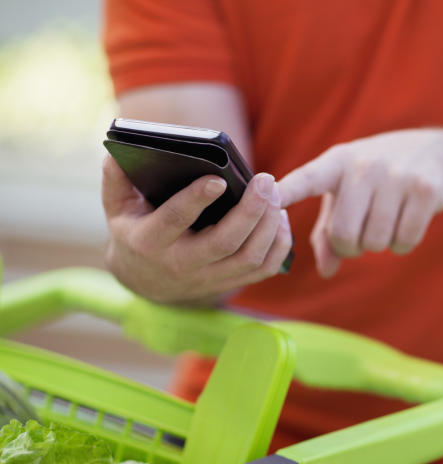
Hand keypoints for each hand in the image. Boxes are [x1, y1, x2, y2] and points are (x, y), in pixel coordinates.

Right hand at [101, 156, 292, 304]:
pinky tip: (281, 219)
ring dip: (270, 226)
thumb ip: (116, 179)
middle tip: (266, 181)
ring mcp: (208, 278)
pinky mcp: (228, 283)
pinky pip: (263, 270)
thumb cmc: (134, 231)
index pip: (175, 219)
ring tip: (276, 195)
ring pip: (250, 258)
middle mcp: (181, 264)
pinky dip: (279, 245)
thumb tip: (115, 153)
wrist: (144, 280)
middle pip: (225, 242)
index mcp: (149, 241)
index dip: (196, 199)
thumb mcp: (116, 207)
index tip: (218, 179)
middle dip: (251, 210)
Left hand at [278, 129, 442, 276]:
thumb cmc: (379, 180)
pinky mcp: (425, 190)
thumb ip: (327, 232)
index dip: (285, 191)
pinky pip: (404, 241)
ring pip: (375, 242)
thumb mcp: (348, 195)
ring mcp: (396, 176)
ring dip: (378, 245)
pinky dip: (403, 244)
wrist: (439, 154)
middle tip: (362, 233)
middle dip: (351, 246)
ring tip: (385, 223)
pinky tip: (407, 222)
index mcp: (336, 163)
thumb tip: (325, 271)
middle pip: (344, 234)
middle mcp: (363, 166)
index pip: (305, 180)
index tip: (266, 196)